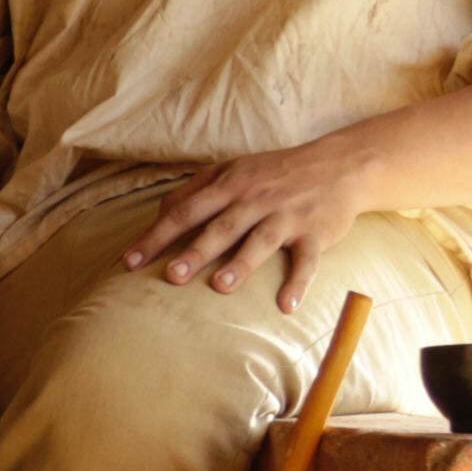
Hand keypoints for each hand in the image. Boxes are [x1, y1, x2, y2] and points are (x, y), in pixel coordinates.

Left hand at [123, 132, 380, 310]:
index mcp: (230, 184)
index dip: (156, 236)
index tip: (130, 262)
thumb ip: (195, 188)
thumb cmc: (275, 172)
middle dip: (195, 251)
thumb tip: (160, 212)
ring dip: (241, 264)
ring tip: (220, 287)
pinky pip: (307, 260)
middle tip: (171, 276)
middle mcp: (256, 199)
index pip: (185, 211)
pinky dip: (299, 282)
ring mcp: (287, 216)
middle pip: (221, 227)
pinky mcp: (316, 233)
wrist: (341, 165)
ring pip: (260, 241)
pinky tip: (287, 305)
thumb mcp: (233, 169)